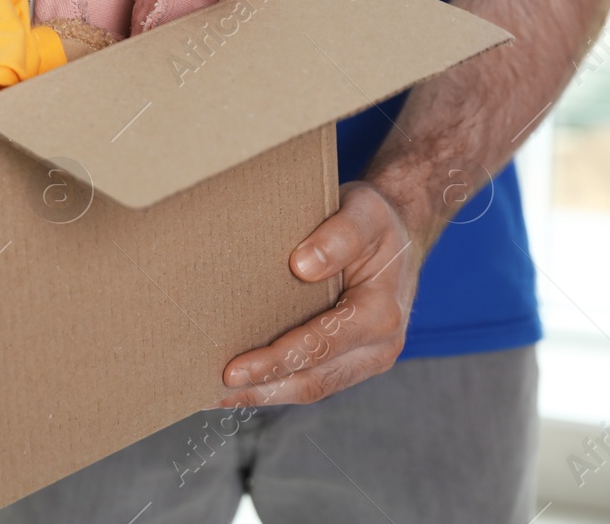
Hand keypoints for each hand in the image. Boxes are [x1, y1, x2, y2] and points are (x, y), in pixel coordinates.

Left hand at [212, 182, 422, 407]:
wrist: (399, 232)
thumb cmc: (375, 221)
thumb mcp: (364, 212)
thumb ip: (339, 235)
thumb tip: (303, 266)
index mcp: (380, 314)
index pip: (320, 346)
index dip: (275, 361)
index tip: (233, 370)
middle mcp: (379, 347)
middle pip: (312, 380)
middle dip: (260, 388)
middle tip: (210, 390)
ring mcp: (366, 359)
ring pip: (311, 388)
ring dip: (264, 395)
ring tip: (216, 396)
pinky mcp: (351, 360)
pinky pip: (313, 380)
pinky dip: (277, 385)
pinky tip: (242, 385)